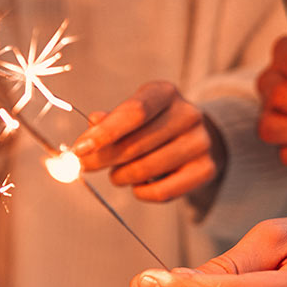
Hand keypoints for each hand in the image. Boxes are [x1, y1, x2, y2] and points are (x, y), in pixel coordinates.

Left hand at [72, 81, 222, 201]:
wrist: (196, 137)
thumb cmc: (152, 124)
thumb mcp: (132, 113)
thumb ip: (111, 119)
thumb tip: (93, 122)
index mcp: (165, 93)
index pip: (134, 112)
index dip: (104, 133)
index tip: (79, 149)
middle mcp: (188, 114)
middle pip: (134, 145)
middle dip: (102, 159)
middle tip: (85, 166)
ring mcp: (200, 142)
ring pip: (145, 170)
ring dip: (120, 177)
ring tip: (117, 174)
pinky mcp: (207, 169)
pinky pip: (162, 192)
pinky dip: (140, 193)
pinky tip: (137, 186)